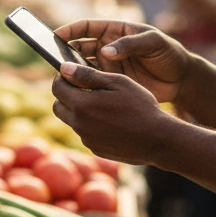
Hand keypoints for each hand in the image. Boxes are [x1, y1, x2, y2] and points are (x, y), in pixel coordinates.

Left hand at [51, 62, 173, 164]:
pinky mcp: (95, 149)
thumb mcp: (117, 83)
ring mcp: (86, 139)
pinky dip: (90, 124)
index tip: (74, 73)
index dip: (63, 77)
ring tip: (101, 103)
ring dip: (78, 110)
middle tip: (84, 87)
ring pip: (71, 120)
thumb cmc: (140, 106)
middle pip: (58, 106)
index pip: (57, 87)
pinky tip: (110, 119)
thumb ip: (87, 75)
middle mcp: (79, 124)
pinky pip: (85, 133)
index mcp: (82, 105)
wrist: (158, 139)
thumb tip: (64, 68)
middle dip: (66, 94)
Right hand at [55, 19, 190, 103]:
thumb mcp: (153, 43)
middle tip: (54, 60)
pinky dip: (83, 86)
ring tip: (63, 77)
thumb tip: (105, 51)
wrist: (181, 79)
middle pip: (79, 47)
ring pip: (83, 66)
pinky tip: (77, 91)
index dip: (70, 30)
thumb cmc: (169, 53)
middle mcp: (107, 46)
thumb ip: (130, 44)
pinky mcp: (112, 82)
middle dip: (65, 52)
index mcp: (115, 31)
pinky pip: (92, 82)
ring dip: (72, 70)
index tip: (55, 36)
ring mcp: (108, 65)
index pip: (86, 27)